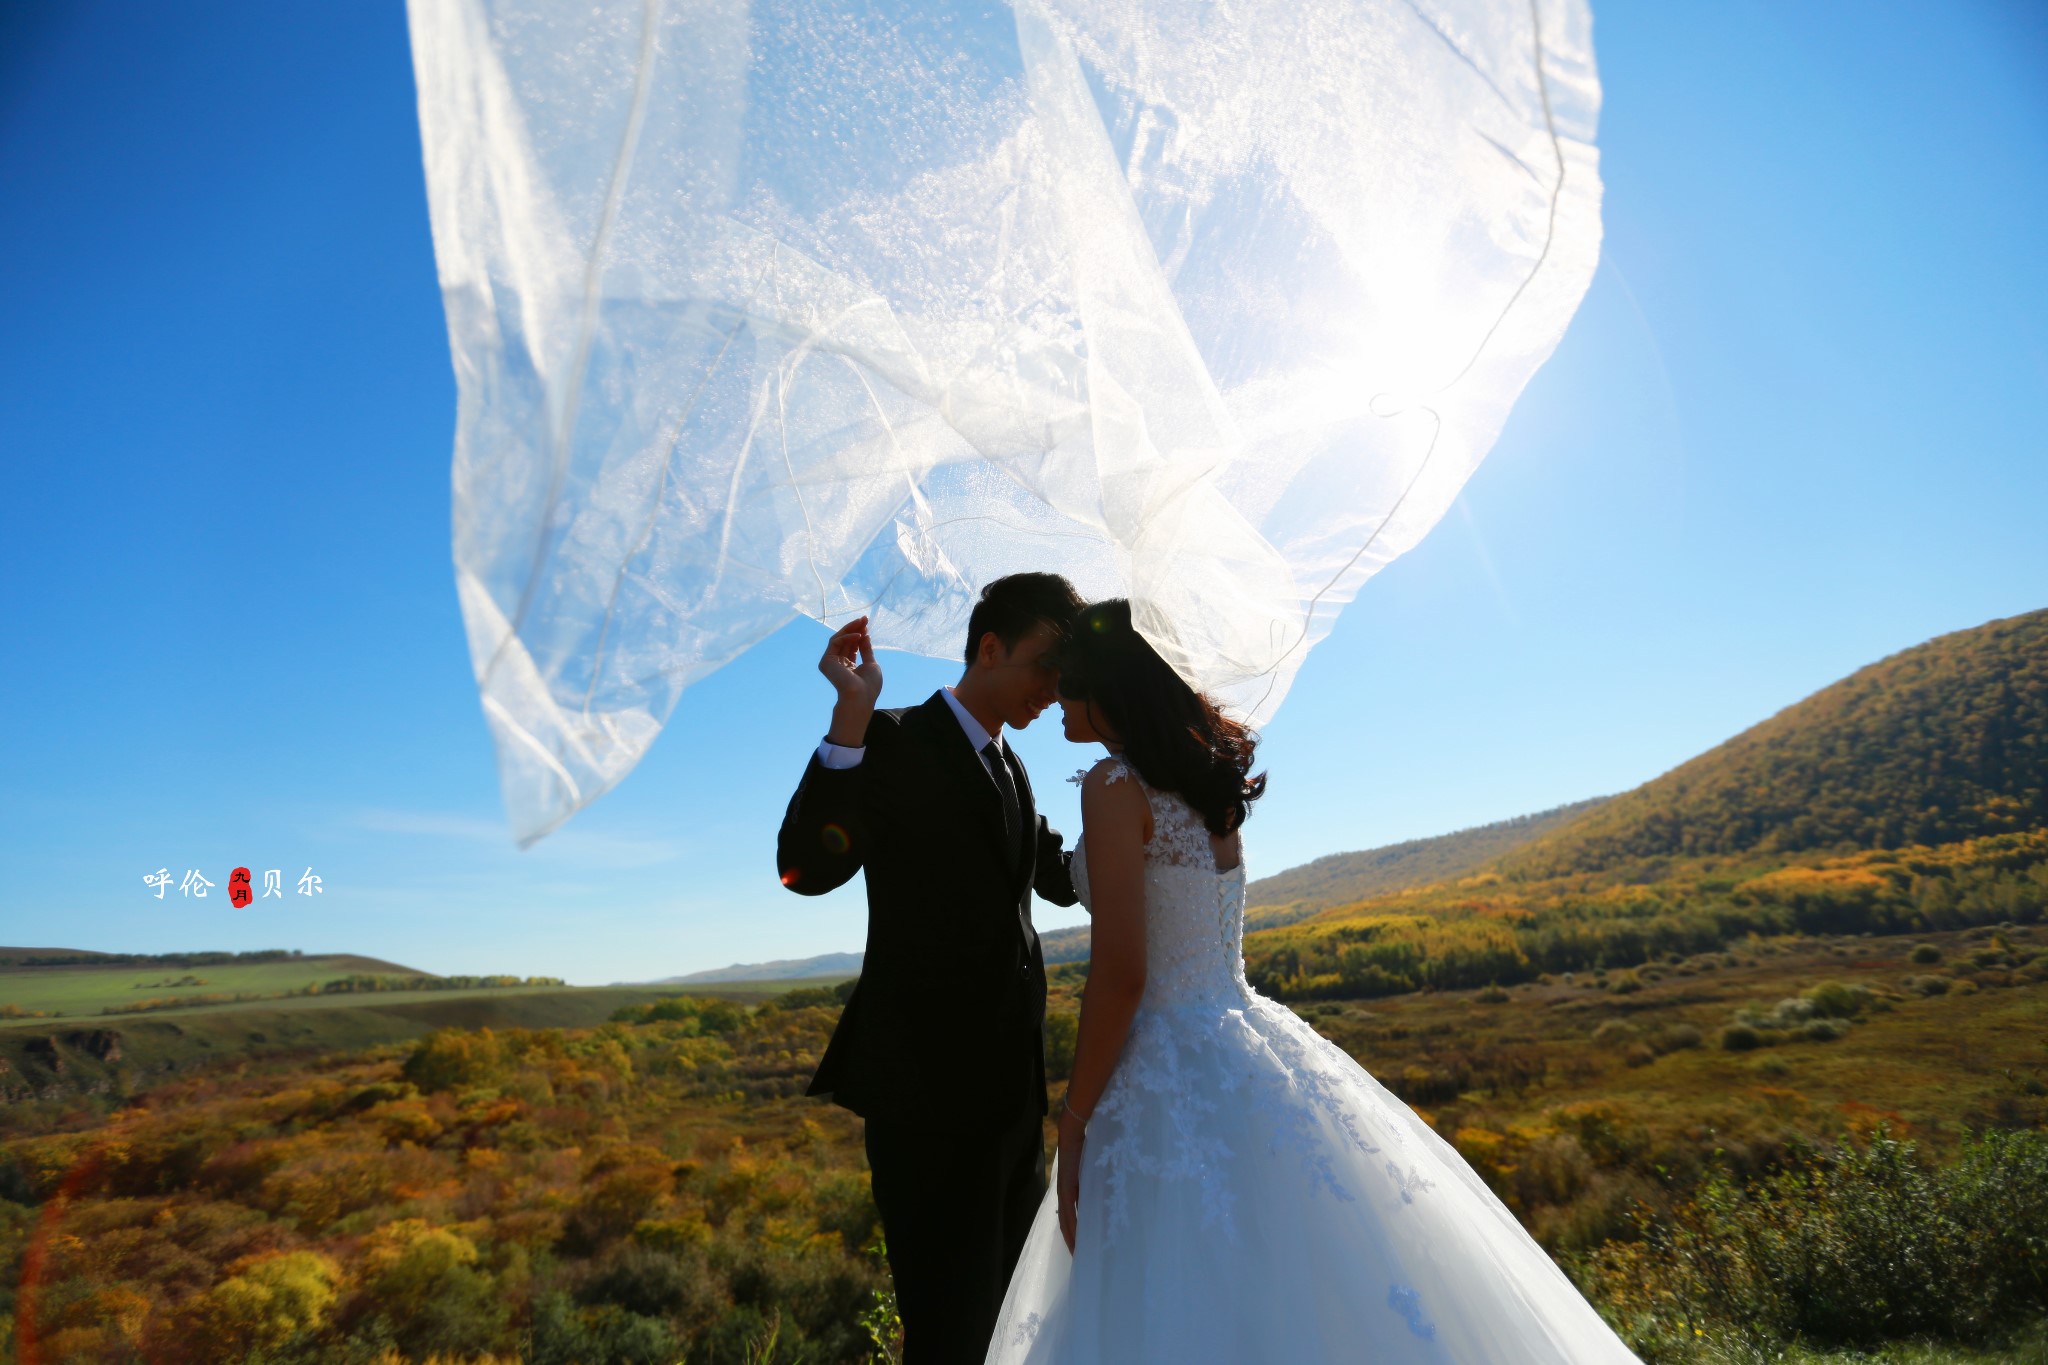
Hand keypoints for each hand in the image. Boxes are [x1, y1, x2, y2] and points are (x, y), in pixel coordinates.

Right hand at [819, 616, 881, 728]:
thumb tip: (864, 634)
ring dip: (851, 629)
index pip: (852, 646)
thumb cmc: (869, 686)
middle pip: (845, 641)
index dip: (859, 634)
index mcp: (848, 666)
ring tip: (862, 622)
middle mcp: (838, 663)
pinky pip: (835, 642)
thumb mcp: (870, 664)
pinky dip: (847, 637)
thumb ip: (865, 649)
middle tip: (864, 618)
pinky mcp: (826, 661)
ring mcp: (831, 662)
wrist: (861, 697)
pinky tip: (859, 635)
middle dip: (855, 628)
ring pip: (838, 639)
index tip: (866, 623)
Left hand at [1056, 1105, 1084, 1253]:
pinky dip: (1072, 1227)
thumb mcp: (1093, 1171)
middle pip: (1067, 1224)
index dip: (1076, 1233)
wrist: (1073, 1133)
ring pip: (1067, 1222)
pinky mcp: (1066, 1189)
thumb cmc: (1087, 1148)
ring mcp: (1064, 1192)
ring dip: (1072, 1238)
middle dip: (1073, 1241)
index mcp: (1072, 1191)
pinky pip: (1069, 1212)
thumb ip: (1097, 1184)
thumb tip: (1110, 1194)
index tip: (1084, 1247)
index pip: (1072, 1217)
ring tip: (1078, 1253)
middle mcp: (1065, 1194)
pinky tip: (1077, 1238)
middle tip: (1081, 1258)